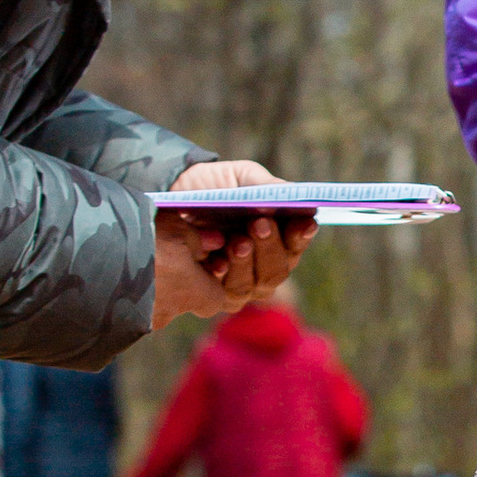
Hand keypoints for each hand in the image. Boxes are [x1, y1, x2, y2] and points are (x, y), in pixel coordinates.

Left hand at [149, 158, 316, 328]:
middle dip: (272, 246)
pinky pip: (230, 294)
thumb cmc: (213, 188)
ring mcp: (244, 285)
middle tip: (260, 223)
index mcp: (279, 237)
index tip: (305, 222)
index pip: (297, 242)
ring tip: (238, 242)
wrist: (172, 197)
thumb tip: (292, 194)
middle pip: (280, 269)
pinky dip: (227, 275)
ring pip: (258, 284)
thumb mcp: (240, 178)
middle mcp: (265, 266)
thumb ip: (266, 186)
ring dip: (249, 262)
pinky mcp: (217, 298)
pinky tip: (218, 262)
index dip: (302, 235)